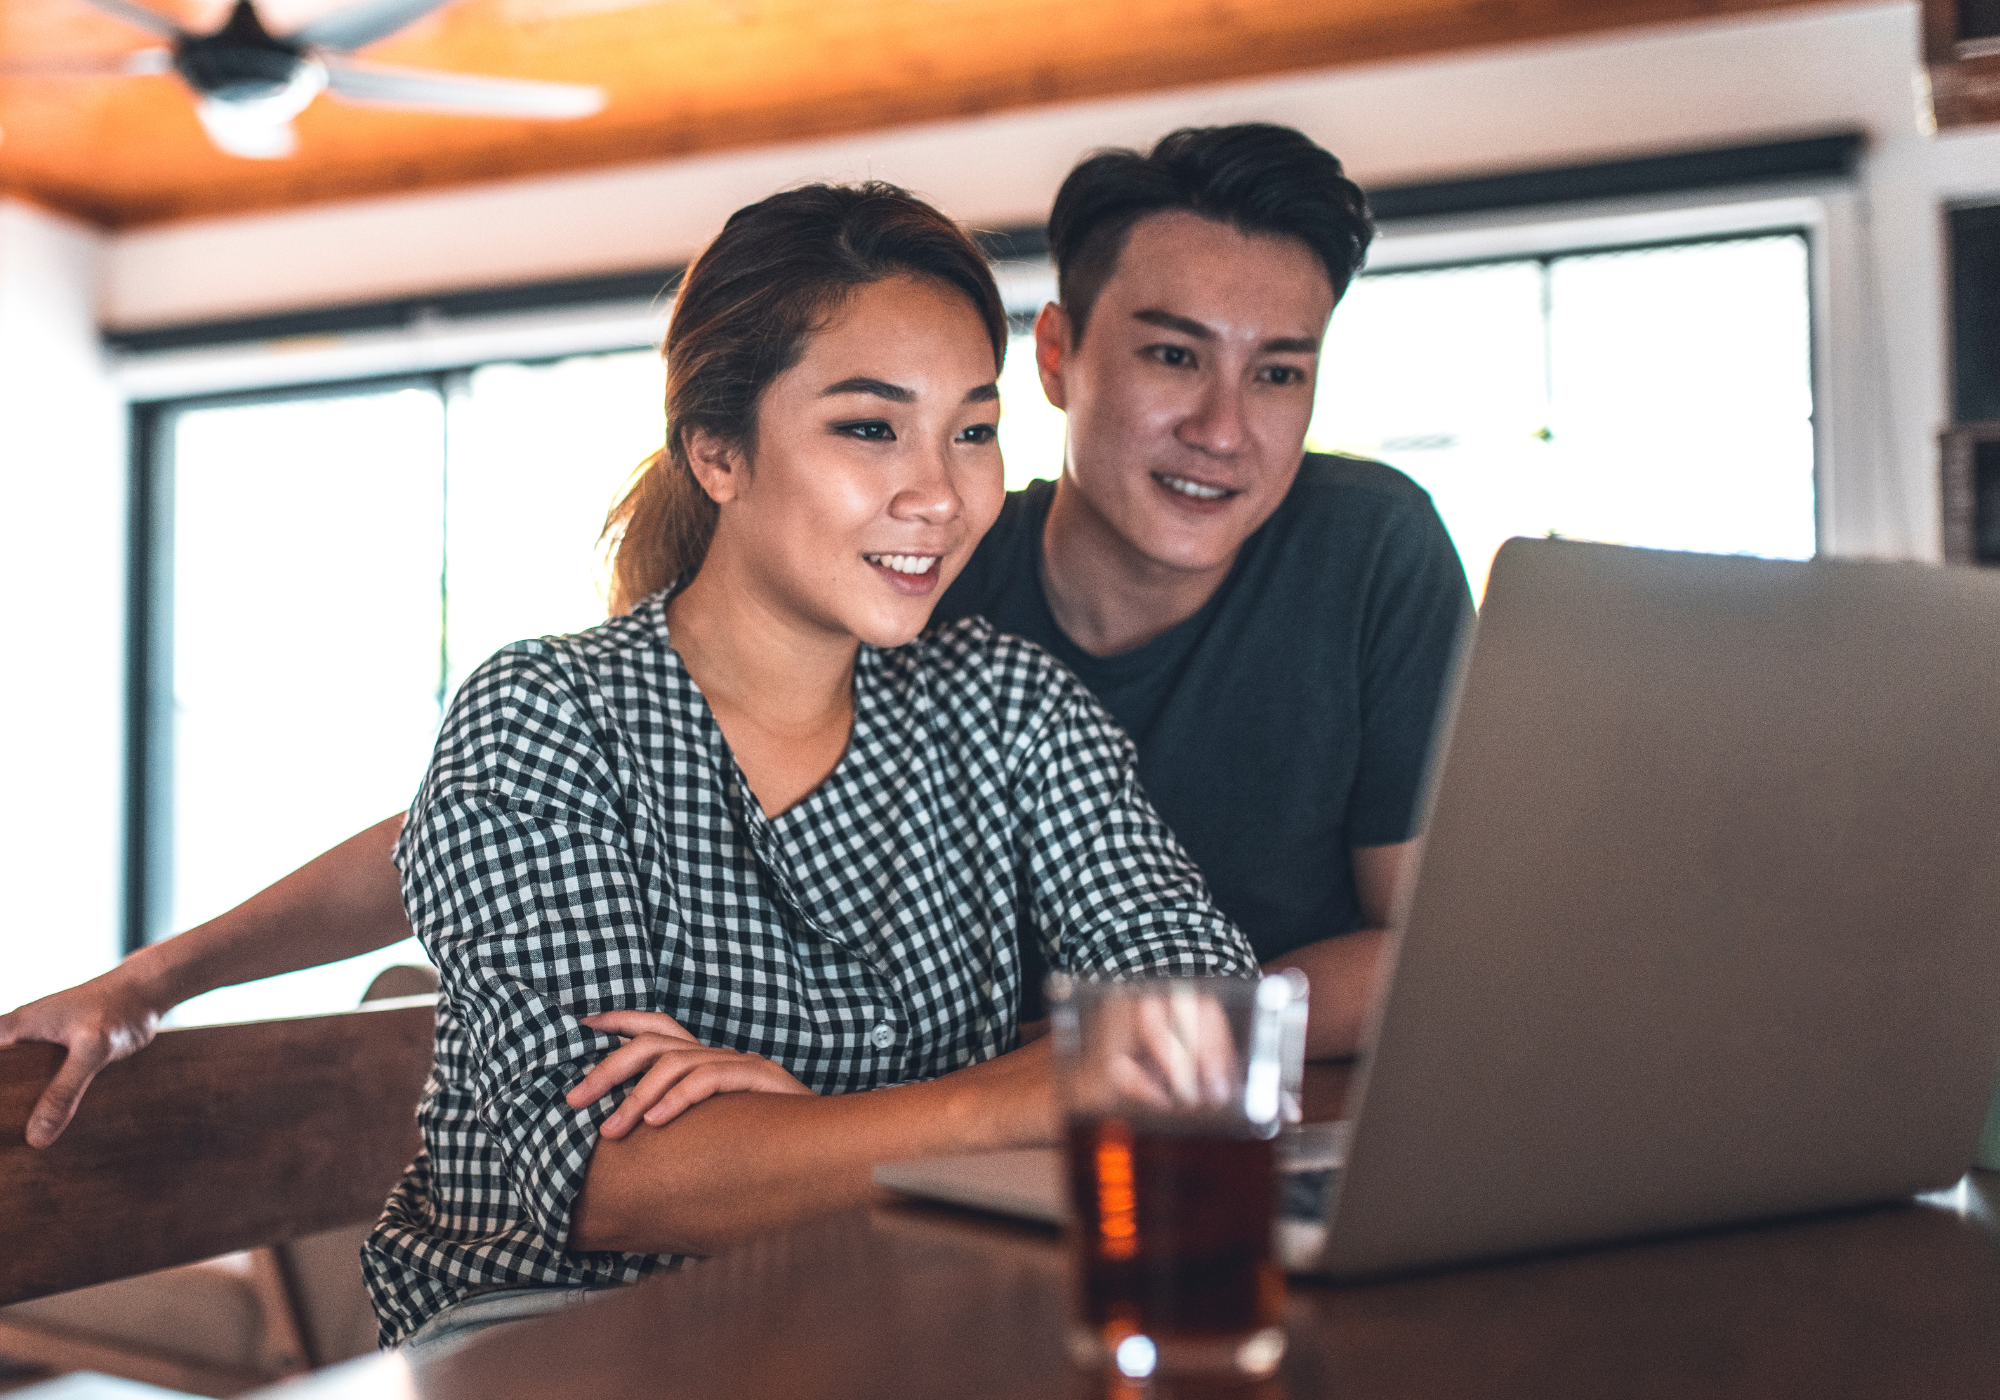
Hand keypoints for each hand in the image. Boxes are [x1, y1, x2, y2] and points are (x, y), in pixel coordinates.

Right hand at [0, 966, 166, 1148]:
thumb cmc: (119, 1008)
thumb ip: (65, 1091)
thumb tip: (36, 1137)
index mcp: (13, 1028)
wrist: (148, 991)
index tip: (2, 1120)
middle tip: (9, 1141)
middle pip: (0, 1076)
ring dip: (20, 1105)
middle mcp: (19, 1035)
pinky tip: (51, 1124)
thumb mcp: (93, 1051)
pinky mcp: (58, 1052)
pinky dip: (43, 1098)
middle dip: (4, 1104)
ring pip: (15, 1080)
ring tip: (23, 1141)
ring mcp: (38, 1042)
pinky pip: (40, 1079)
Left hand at [566, 1010, 813, 1139]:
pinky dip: (679, 1099)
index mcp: (705, 1060)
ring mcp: (741, 1064)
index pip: (657, 1027)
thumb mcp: (710, 1129)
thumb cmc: (764, 1143)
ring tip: (611, 1130)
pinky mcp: (760, 1080)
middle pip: (653, 1043)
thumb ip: (676, 1122)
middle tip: (574, 1100)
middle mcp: (719, 1054)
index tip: (581, 1025)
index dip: (619, 1021)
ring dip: (636, 1097)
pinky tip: (657, 1124)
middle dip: (608, 1069)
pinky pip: (710, 1079)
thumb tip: (624, 1136)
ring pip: (676, 1063)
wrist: (828, 1145)